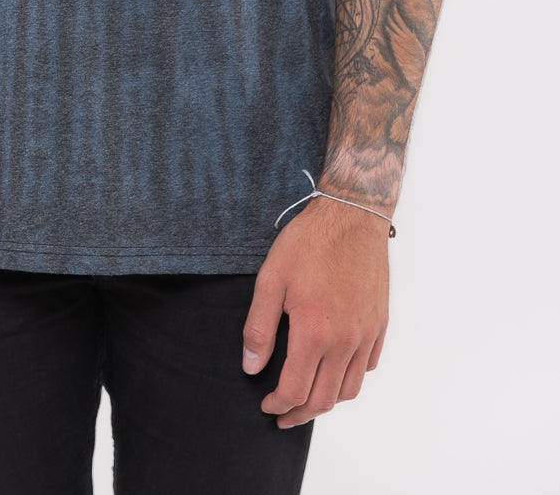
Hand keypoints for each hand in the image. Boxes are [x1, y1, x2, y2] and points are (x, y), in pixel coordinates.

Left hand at [241, 195, 389, 427]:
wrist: (351, 215)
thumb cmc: (309, 242)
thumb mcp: (271, 278)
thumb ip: (259, 328)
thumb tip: (251, 367)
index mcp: (315, 332)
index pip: (296, 390)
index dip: (278, 406)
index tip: (267, 406)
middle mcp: (345, 340)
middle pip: (324, 399)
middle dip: (300, 414)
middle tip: (283, 415)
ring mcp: (367, 333)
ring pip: (350, 388)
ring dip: (327, 401)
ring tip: (308, 397)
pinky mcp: (380, 322)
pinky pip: (368, 365)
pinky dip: (350, 377)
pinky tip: (335, 369)